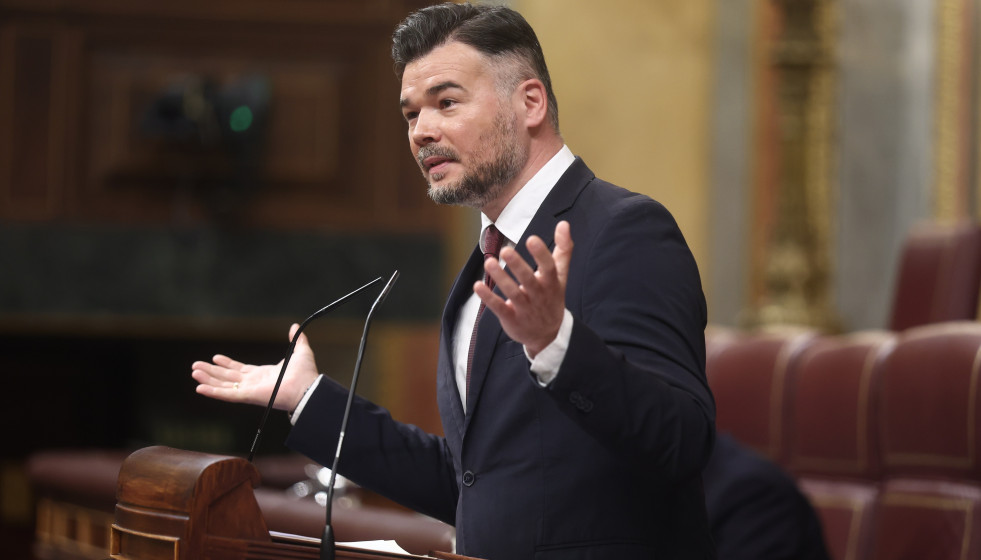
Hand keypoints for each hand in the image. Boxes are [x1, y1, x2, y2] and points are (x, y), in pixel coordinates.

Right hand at [191, 323, 320, 410]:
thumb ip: (297, 339)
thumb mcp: (301, 351)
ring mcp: (249, 390)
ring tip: (194, 372)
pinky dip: (213, 391)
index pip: (240, 369)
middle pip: (227, 377)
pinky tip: (200, 388)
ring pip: (223, 384)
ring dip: (208, 379)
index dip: (227, 363)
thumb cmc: (305, 374)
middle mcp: (254, 383)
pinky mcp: (248, 396)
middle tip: (196, 366)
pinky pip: (227, 395)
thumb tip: (295, 327)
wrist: (307, 387)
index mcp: (263, 374)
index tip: (215, 357)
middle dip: (212, 371)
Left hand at [475, 220, 572, 356]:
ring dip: (500, 278)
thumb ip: (563, 250)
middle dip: (518, 266)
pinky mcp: (511, 318)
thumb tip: (564, 224)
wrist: (548, 335)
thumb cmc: (551, 297)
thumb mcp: (560, 275)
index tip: (531, 239)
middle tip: (505, 250)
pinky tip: (477, 286)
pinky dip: (488, 298)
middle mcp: (539, 296)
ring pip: (513, 293)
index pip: (549, 267)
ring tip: (489, 262)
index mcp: (551, 283)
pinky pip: (499, 308)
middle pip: (529, 280)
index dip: (541, 254)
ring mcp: (525, 308)